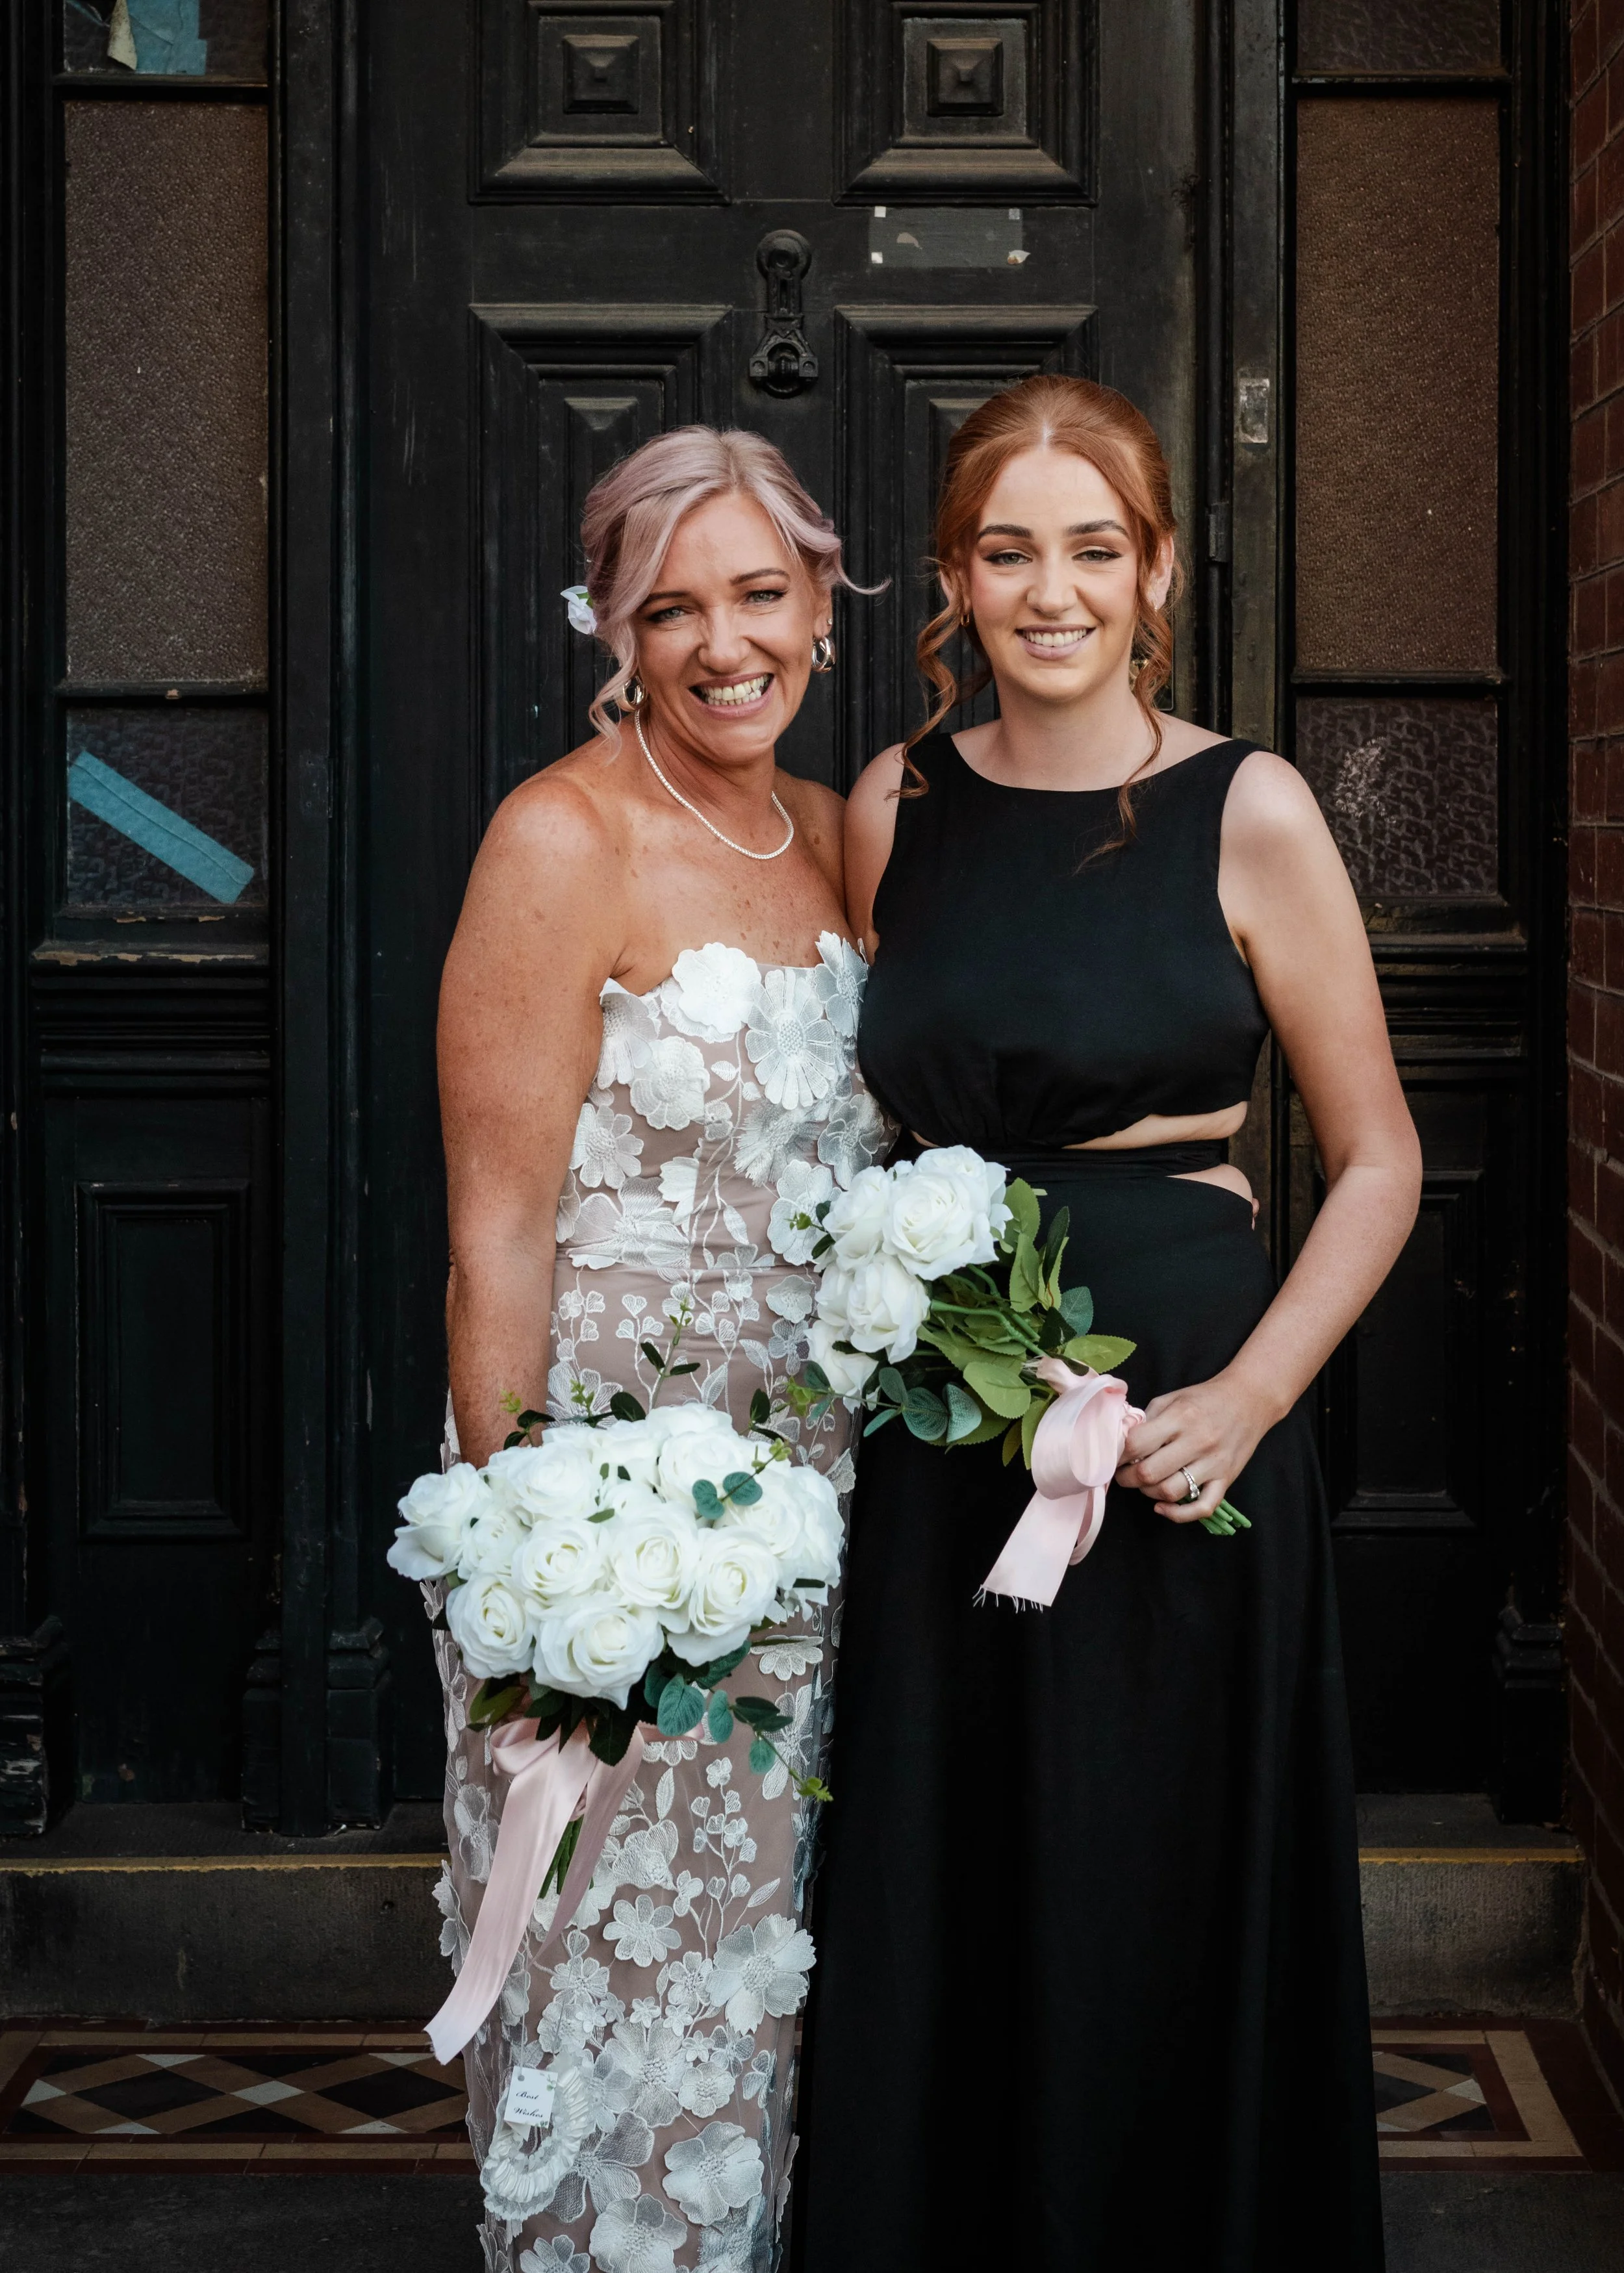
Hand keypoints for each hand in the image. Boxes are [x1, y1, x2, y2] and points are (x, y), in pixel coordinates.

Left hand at [1115, 1370, 1276, 1523]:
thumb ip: (1147, 1420)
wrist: (1249, 1399)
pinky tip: (1162, 1507)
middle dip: (1128, 1478)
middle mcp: (1197, 1441)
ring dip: (1149, 1493)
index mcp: (1180, 1418)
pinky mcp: (1227, 1479)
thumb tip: (1122, 1444)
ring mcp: (1214, 1463)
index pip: (1137, 1444)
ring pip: (1170, 1492)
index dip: (1119, 1455)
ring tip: (1144, 1484)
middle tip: (1124, 1474)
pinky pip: (1202, 1507)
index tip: (1115, 1456)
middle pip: (1149, 1473)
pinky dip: (1178, 1515)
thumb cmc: (1204, 1399)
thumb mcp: (1171, 1399)